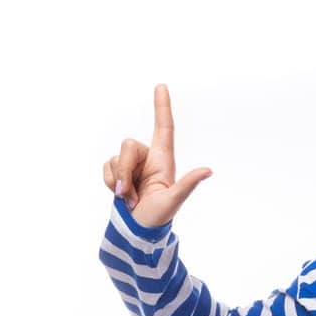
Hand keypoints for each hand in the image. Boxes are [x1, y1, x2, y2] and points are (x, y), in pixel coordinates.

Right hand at [101, 83, 213, 228]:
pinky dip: (111, 184)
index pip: (163, 127)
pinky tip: (121, 197)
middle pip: (128, 145)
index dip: (162, 106)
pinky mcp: (118, 172)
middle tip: (129, 195)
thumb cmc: (158, 216)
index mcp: (163, 159)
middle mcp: (147, 158)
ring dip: (119, 182)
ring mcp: (132, 165)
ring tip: (130, 200)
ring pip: (115, 159)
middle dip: (124, 170)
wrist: (138, 230)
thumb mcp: (173, 200)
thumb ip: (187, 184)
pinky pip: (107, 168)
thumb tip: (208, 171)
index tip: (161, 85)